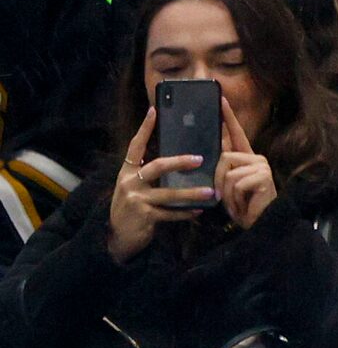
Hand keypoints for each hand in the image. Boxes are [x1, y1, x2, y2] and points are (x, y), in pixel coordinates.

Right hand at [105, 108, 215, 259]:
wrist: (117, 237)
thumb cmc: (132, 210)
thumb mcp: (135, 189)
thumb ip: (150, 177)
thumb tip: (177, 164)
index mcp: (127, 172)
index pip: (135, 145)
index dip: (145, 128)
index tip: (154, 111)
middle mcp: (130, 182)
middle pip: (157, 166)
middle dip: (179, 162)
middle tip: (200, 159)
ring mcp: (136, 199)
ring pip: (169, 193)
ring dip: (191, 193)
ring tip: (210, 191)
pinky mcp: (144, 216)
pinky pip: (170, 213)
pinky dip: (186, 213)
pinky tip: (199, 211)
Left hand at [215, 97, 277, 228]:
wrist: (259, 225)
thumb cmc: (242, 206)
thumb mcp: (227, 184)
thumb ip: (222, 167)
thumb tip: (209, 152)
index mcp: (247, 158)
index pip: (236, 133)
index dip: (228, 116)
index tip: (220, 99)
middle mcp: (257, 159)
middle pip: (225, 156)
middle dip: (218, 178)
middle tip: (223, 196)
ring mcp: (262, 167)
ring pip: (229, 171)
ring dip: (226, 191)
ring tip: (234, 203)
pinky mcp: (263, 177)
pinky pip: (236, 182)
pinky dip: (234, 197)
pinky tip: (242, 205)